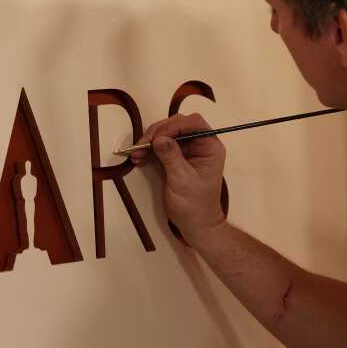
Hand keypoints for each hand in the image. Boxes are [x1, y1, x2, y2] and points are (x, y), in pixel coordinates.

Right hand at [131, 113, 225, 237]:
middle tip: (143, 144)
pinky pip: (162, 146)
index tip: (156, 137)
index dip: (173, 125)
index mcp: (210, 147)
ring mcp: (188, 150)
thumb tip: (159, 138)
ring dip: (151, 141)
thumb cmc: (194, 204)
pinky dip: (149, 150)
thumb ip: (171, 157)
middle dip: (159, 132)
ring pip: (168, 134)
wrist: (194, 224)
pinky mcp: (177, 157)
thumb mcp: (181, 180)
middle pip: (179, 125)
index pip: (193, 124)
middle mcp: (200, 144)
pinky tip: (139, 158)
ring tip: (137, 153)